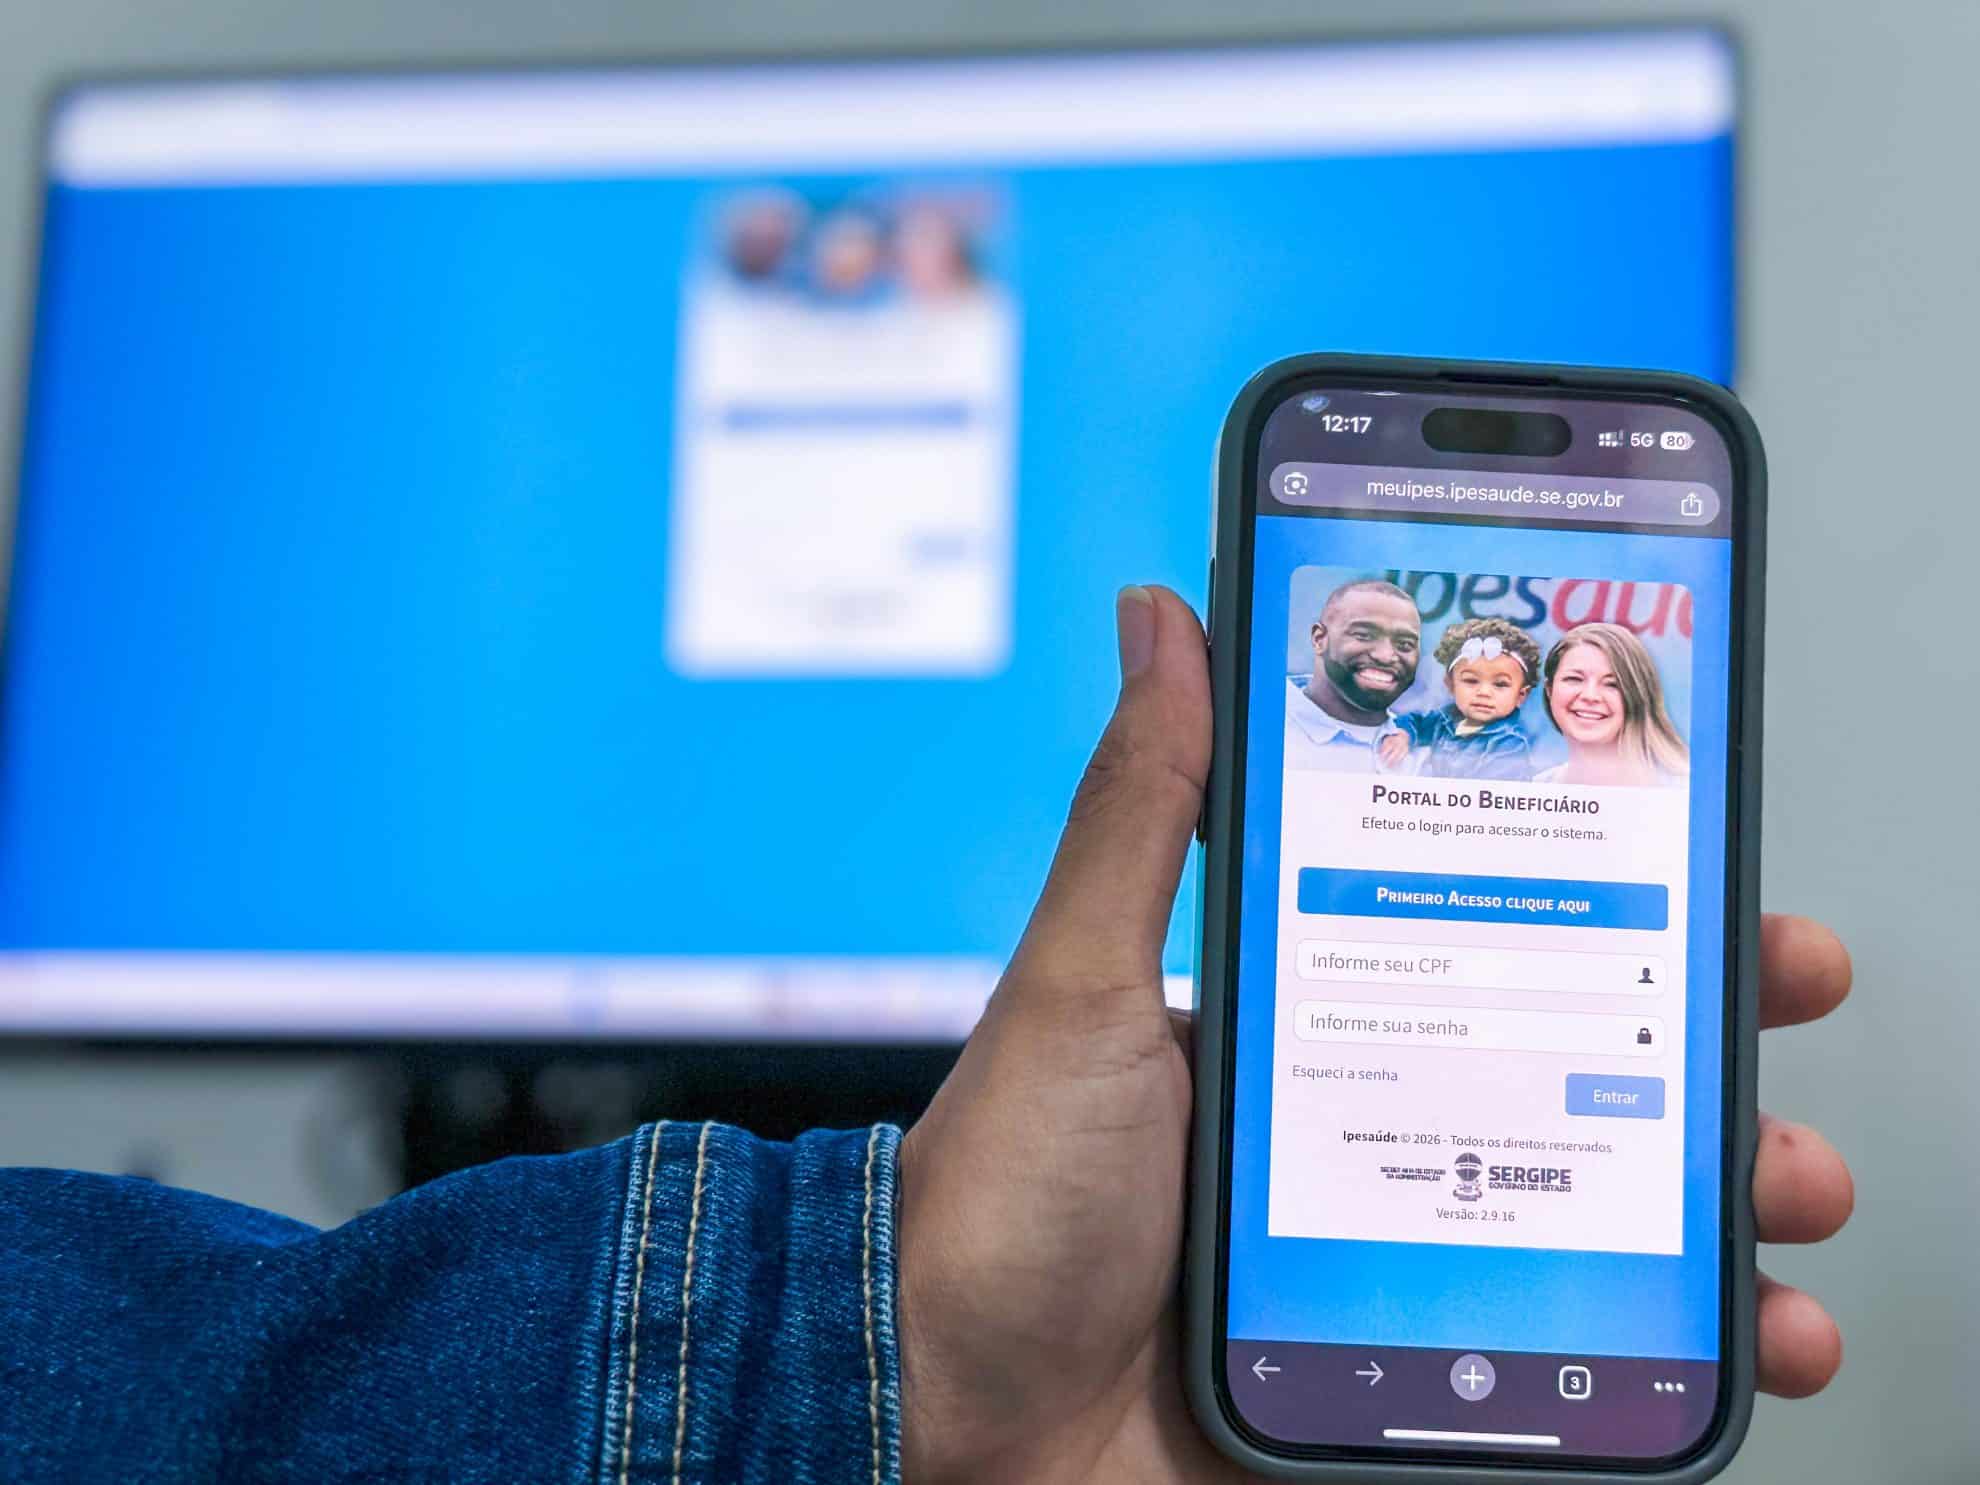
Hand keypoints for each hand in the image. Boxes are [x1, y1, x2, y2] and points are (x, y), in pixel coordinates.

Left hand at [897, 585, 1853, 1483]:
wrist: (949, 1412)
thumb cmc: (1000, 1194)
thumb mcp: (1081, 981)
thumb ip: (1143, 810)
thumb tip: (1161, 616)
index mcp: (1305, 1019)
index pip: (1488, 931)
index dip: (1609, 893)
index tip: (1705, 858)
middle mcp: (1365, 1124)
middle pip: (1576, 1063)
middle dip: (1701, 1031)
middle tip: (1776, 995)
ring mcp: (1395, 1252)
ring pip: (1606, 1207)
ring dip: (1726, 1190)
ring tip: (1782, 1187)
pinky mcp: (1406, 1368)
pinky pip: (1571, 1351)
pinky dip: (1673, 1347)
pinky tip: (1741, 1331)